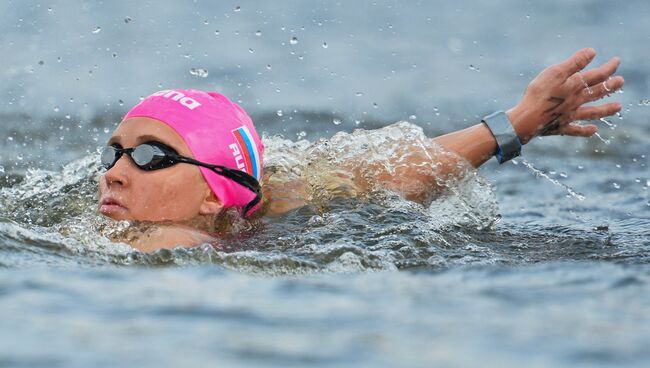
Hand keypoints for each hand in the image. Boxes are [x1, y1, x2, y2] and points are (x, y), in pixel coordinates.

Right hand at [507, 48, 623, 143]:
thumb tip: (592, 51)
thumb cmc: (539, 94)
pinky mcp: (560, 127)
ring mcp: (569, 115)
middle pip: (597, 92)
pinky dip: (585, 130)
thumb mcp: (555, 73)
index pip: (597, 75)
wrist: (527, 119)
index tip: (617, 61)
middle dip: (610, 86)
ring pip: (592, 112)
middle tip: (621, 81)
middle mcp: (576, 101)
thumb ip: (574, 63)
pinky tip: (594, 130)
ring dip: (606, 109)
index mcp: (575, 86)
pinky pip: (575, 130)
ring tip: (619, 107)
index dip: (609, 68)